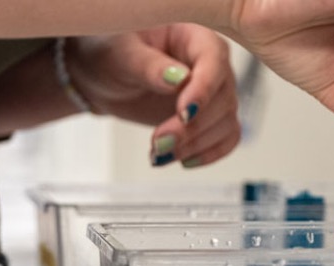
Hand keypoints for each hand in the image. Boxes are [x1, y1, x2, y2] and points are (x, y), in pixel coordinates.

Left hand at [68, 24, 239, 166]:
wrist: (106, 78)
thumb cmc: (112, 53)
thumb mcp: (122, 55)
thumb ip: (150, 66)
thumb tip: (178, 79)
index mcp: (195, 37)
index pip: (214, 62)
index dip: (203, 90)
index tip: (183, 114)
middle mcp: (213, 65)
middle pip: (222, 100)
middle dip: (192, 128)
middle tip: (159, 142)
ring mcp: (216, 93)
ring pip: (226, 124)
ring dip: (195, 145)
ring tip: (160, 153)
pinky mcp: (213, 118)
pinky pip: (227, 138)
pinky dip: (209, 153)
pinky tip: (184, 160)